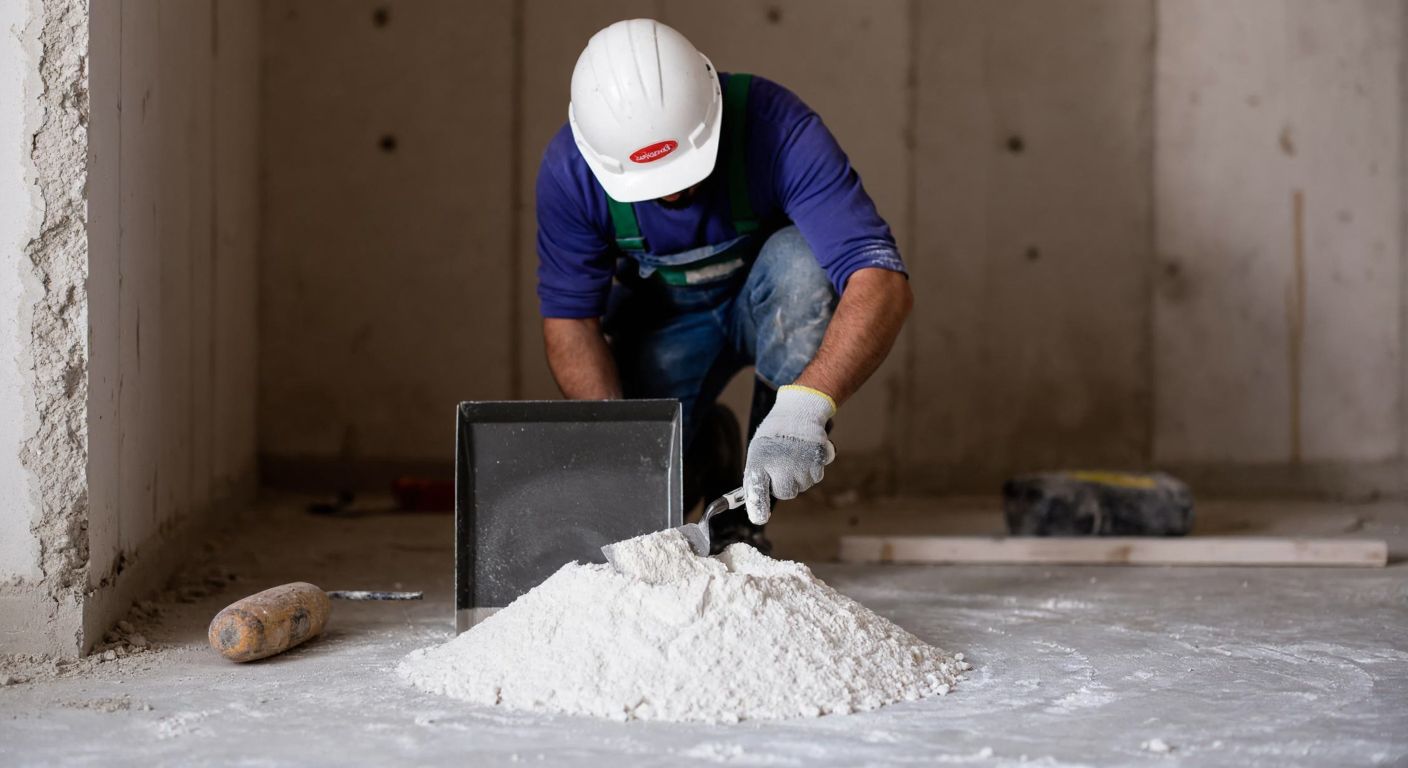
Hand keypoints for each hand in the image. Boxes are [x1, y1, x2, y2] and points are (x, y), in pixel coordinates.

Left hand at [744, 385, 835, 523]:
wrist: (798, 411)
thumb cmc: (774, 435)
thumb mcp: (757, 454)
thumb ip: (756, 477)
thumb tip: (754, 503)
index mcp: (761, 462)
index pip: (757, 491)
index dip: (758, 508)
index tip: (759, 517)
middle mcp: (781, 465)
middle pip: (786, 493)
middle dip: (784, 485)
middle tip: (782, 467)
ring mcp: (801, 464)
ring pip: (802, 486)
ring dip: (799, 476)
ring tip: (794, 456)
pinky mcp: (818, 460)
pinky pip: (815, 476)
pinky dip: (812, 469)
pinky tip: (805, 454)